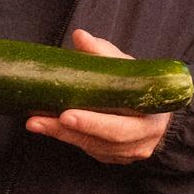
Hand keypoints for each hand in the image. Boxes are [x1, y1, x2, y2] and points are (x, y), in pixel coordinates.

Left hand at [25, 29, 171, 163]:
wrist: (157, 113)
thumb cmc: (140, 85)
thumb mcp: (127, 66)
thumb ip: (103, 52)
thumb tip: (80, 36)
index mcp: (149, 119)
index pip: (120, 126)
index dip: (92, 122)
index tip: (66, 114)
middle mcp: (140, 142)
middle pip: (101, 141)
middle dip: (68, 131)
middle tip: (38, 121)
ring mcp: (126, 154)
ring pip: (91, 148)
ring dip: (61, 135)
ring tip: (36, 122)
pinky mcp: (112, 157)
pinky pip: (89, 150)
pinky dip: (67, 138)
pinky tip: (48, 127)